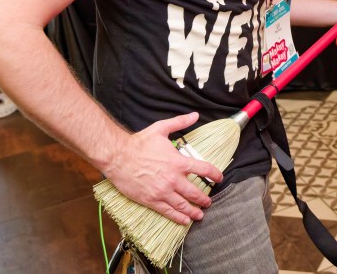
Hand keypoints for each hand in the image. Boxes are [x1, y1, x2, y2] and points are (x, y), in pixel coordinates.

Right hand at [101, 112, 223, 225]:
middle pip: (195, 192)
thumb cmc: (138, 143)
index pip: (204, 170)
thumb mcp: (161, 128)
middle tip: (208, 202)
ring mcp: (162, 191)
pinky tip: (185, 221)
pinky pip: (168, 212)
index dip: (215, 175)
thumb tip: (194, 115)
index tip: (219, 178)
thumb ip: (180, 122)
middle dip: (204, 199)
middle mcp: (173, 179)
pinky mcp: (151, 200)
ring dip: (194, 211)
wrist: (117, 156)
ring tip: (200, 214)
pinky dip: (178, 217)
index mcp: (178, 162)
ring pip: (183, 205)